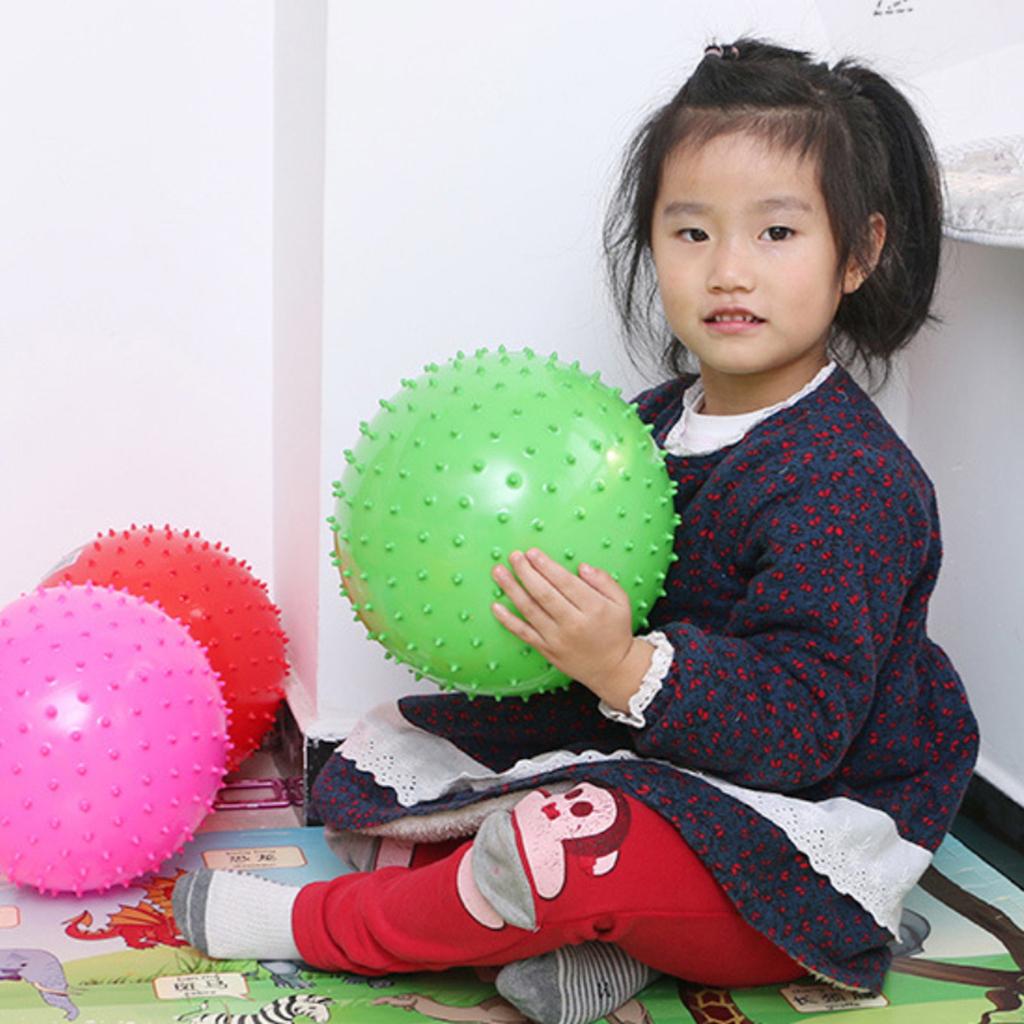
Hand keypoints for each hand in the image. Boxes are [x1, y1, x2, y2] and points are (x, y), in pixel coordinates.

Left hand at [490, 548, 652, 708]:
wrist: (612, 668)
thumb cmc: (615, 631)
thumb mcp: (621, 602)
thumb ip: (604, 581)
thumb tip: (582, 567)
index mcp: (593, 608)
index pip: (565, 582)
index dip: (546, 566)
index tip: (532, 553)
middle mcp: (573, 623)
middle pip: (544, 594)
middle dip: (526, 572)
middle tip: (514, 556)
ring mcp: (557, 638)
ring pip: (530, 610)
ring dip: (512, 589)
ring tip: (499, 572)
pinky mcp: (546, 649)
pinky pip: (523, 633)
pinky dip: (508, 620)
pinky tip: (496, 606)